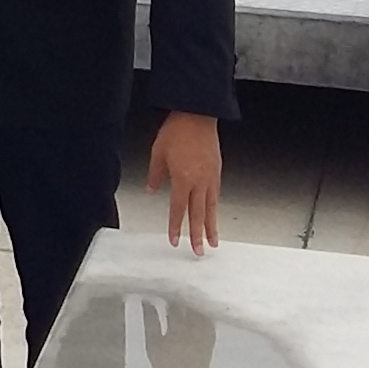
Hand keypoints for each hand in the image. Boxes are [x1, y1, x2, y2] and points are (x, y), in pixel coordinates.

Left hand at [149, 111, 222, 252]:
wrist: (197, 114)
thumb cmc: (176, 132)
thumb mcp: (157, 154)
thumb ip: (155, 176)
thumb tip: (151, 191)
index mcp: (183, 179)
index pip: (178, 209)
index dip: (176, 227)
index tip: (175, 241)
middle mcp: (199, 182)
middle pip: (198, 214)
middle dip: (198, 236)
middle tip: (200, 252)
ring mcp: (210, 177)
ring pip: (211, 207)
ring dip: (212, 226)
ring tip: (214, 242)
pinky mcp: (217, 171)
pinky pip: (216, 195)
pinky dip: (214, 208)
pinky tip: (213, 215)